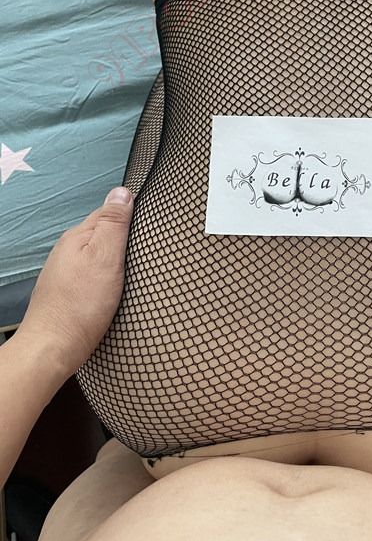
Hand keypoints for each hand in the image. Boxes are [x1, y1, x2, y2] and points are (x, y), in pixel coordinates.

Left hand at [16, 187, 133, 378]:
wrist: (53, 349)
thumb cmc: (81, 306)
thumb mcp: (105, 257)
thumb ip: (113, 224)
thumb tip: (121, 191)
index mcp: (78, 236)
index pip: (108, 211)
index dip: (130, 215)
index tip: (151, 224)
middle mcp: (68, 250)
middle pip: (102, 234)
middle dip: (123, 238)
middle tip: (148, 248)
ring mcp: (66, 272)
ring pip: (97, 254)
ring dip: (115, 258)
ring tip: (135, 267)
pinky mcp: (68, 292)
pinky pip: (92, 273)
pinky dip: (107, 275)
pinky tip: (115, 286)